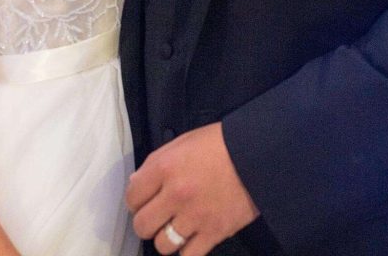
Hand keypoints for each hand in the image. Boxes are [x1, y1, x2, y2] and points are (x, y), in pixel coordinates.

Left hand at [126, 123, 257, 255]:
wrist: (255, 154)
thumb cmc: (218, 144)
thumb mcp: (181, 143)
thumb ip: (156, 164)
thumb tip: (137, 184)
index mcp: (164, 167)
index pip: (131, 196)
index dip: (135, 200)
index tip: (143, 200)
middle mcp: (176, 193)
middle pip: (142, 225)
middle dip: (146, 222)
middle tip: (156, 216)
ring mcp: (195, 216)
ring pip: (162, 245)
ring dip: (166, 238)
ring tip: (175, 228)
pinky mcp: (214, 233)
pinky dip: (187, 251)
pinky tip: (190, 239)